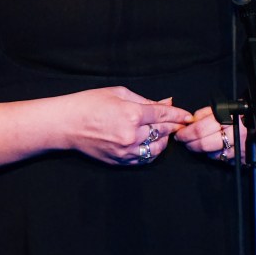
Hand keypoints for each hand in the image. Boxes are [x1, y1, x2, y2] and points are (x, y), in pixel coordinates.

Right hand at [63, 86, 192, 165]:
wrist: (67, 124)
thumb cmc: (89, 103)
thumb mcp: (118, 93)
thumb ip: (145, 100)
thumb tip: (167, 103)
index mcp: (132, 113)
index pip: (164, 114)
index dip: (179, 115)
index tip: (188, 116)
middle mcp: (132, 134)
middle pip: (163, 131)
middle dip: (173, 126)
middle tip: (177, 123)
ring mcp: (126, 150)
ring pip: (157, 148)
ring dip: (164, 140)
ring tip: (163, 133)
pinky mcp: (120, 161)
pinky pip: (145, 158)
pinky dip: (152, 151)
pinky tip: (151, 144)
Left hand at [173, 105, 246, 162]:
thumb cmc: (243, 112)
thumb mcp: (224, 107)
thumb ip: (206, 113)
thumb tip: (191, 121)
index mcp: (228, 118)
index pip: (200, 129)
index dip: (186, 133)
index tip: (179, 134)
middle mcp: (234, 134)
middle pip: (204, 144)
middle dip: (190, 144)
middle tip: (184, 141)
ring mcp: (239, 148)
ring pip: (212, 154)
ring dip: (201, 151)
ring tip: (198, 144)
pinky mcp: (243, 158)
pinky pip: (223, 160)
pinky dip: (215, 155)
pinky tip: (214, 149)